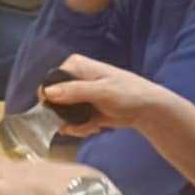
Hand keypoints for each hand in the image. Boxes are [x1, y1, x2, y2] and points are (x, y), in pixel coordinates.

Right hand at [39, 55, 178, 135]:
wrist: (147, 108)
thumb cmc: (128, 93)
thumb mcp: (101, 91)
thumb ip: (75, 91)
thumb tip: (47, 93)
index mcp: (75, 65)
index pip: (49, 82)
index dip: (51, 100)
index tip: (62, 114)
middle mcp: (73, 78)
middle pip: (53, 101)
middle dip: (64, 117)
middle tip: (80, 125)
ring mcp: (78, 95)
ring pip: (62, 114)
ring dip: (74, 125)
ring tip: (93, 126)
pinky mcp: (84, 109)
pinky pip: (72, 122)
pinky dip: (81, 128)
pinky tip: (96, 127)